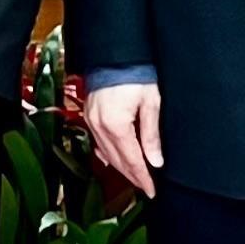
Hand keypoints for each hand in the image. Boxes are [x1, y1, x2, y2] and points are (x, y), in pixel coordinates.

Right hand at [84, 80, 162, 195]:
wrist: (116, 52)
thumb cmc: (137, 73)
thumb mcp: (151, 103)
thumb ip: (151, 135)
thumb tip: (155, 161)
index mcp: (115, 126)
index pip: (131, 160)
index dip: (143, 178)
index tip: (152, 191)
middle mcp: (99, 126)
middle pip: (117, 161)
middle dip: (133, 176)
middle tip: (147, 188)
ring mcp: (91, 121)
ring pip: (106, 153)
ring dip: (121, 167)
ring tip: (136, 177)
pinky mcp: (89, 114)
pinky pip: (98, 142)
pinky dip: (109, 154)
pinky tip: (116, 159)